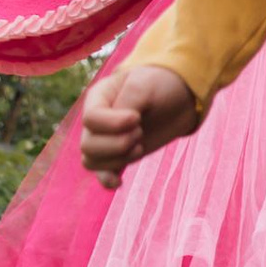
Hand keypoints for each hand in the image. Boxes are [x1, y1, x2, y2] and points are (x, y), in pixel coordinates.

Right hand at [81, 60, 199, 186]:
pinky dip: (108, 180)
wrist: (177, 97)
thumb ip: (128, 101)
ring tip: (140, 145)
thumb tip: (119, 126)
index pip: (91, 120)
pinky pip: (101, 174)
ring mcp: (104, 140)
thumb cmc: (159, 84)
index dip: (114, 125)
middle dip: (118, 144)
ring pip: (92, 162)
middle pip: (88, 146)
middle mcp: (95, 121)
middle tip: (141, 132)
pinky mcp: (118, 156)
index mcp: (97, 98)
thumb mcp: (144, 84)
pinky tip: (120, 182)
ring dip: (119, 159)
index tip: (137, 118)